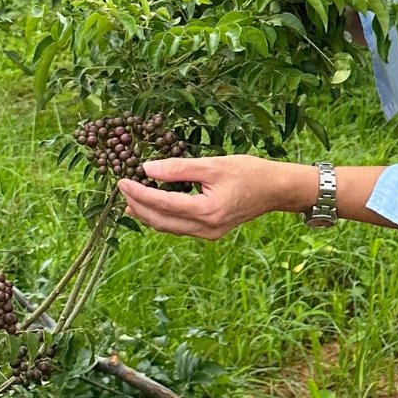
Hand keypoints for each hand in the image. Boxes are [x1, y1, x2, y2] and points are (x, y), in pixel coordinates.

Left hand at [117, 155, 308, 240]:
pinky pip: (179, 227)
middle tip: (121, 189)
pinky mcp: (210, 232)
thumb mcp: (213, 164)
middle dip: (138, 206)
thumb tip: (147, 168)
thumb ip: (179, 168)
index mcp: (207, 211)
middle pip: (161, 222)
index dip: (139, 193)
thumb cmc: (249, 172)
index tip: (122, 180)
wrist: (276, 189)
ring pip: (168, 228)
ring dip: (147, 214)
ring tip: (130, 199)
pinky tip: (152, 206)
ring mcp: (208, 233)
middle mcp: (206, 228)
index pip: (163, 204)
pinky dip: (162, 217)